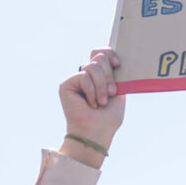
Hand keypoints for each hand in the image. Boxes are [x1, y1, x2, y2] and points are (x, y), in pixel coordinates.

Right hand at [57, 48, 125, 163]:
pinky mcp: (67, 84)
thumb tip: (114, 58)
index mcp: (99, 76)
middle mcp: (86, 75)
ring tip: (101, 102)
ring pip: (92, 66)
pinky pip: (84, 76)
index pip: (101, 53)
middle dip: (108, 76)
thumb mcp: (118, 92)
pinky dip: (92, 91)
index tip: (118, 65)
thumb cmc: (108, 117)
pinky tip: (91, 103)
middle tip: (111, 93)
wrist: (97, 132)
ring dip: (102, 86)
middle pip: (98, 57)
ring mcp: (76, 79)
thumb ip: (115, 74)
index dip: (109, 54)